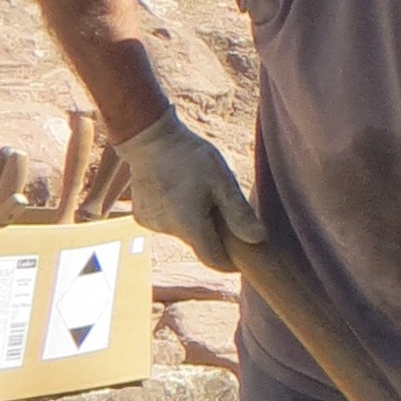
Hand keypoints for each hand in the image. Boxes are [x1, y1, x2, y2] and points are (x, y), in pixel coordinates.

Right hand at [114, 110, 261, 269]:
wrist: (149, 138)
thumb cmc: (190, 156)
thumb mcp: (222, 180)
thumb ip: (239, 212)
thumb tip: (258, 238)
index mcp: (189, 224)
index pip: (214, 260)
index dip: (231, 262)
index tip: (244, 255)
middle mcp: (168, 229)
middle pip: (200, 246)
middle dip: (214, 236)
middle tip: (222, 209)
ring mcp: (152, 225)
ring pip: (183, 235)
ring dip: (195, 224)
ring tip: (198, 195)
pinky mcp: (142, 218)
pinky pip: (167, 225)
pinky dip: (177, 217)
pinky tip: (178, 194)